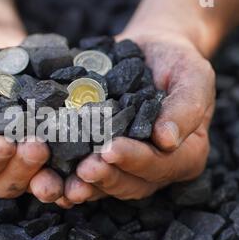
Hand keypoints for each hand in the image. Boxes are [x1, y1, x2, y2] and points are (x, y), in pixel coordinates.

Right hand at [0, 30, 63, 200]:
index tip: (3, 143)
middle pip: (7, 183)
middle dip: (23, 167)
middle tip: (36, 144)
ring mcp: (23, 161)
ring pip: (36, 180)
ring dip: (48, 173)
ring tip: (58, 151)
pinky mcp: (49, 148)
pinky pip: (61, 165)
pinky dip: (72, 167)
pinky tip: (84, 156)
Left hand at [62, 32, 214, 204]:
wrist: (148, 52)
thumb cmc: (176, 63)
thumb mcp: (193, 76)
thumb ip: (185, 107)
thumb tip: (167, 140)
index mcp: (183, 155)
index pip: (160, 165)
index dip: (135, 160)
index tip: (111, 149)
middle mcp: (153, 167)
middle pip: (129, 183)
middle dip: (104, 178)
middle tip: (83, 170)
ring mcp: (124, 164)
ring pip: (103, 186)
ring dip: (81, 187)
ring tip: (59, 185)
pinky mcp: (98, 155)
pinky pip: (82, 173)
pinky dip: (64, 178)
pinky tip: (45, 176)